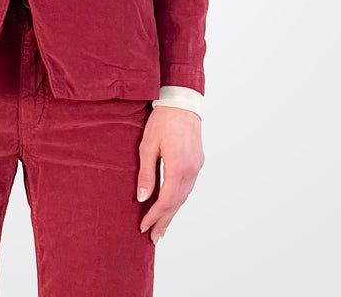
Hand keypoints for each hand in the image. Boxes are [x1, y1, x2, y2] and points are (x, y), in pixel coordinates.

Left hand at [136, 105, 204, 244]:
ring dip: (172, 212)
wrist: (181, 103)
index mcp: (178, 167)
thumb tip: (142, 198)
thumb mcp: (147, 146)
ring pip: (184, 197)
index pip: (165, 200)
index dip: (154, 215)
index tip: (143, 227)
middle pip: (177, 203)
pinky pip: (188, 187)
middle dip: (164, 221)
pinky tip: (172, 205)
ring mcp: (197, 167)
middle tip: (154, 238)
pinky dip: (179, 199)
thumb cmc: (162, 121)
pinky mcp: (198, 162)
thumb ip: (146, 174)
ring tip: (161, 227)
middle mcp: (191, 171)